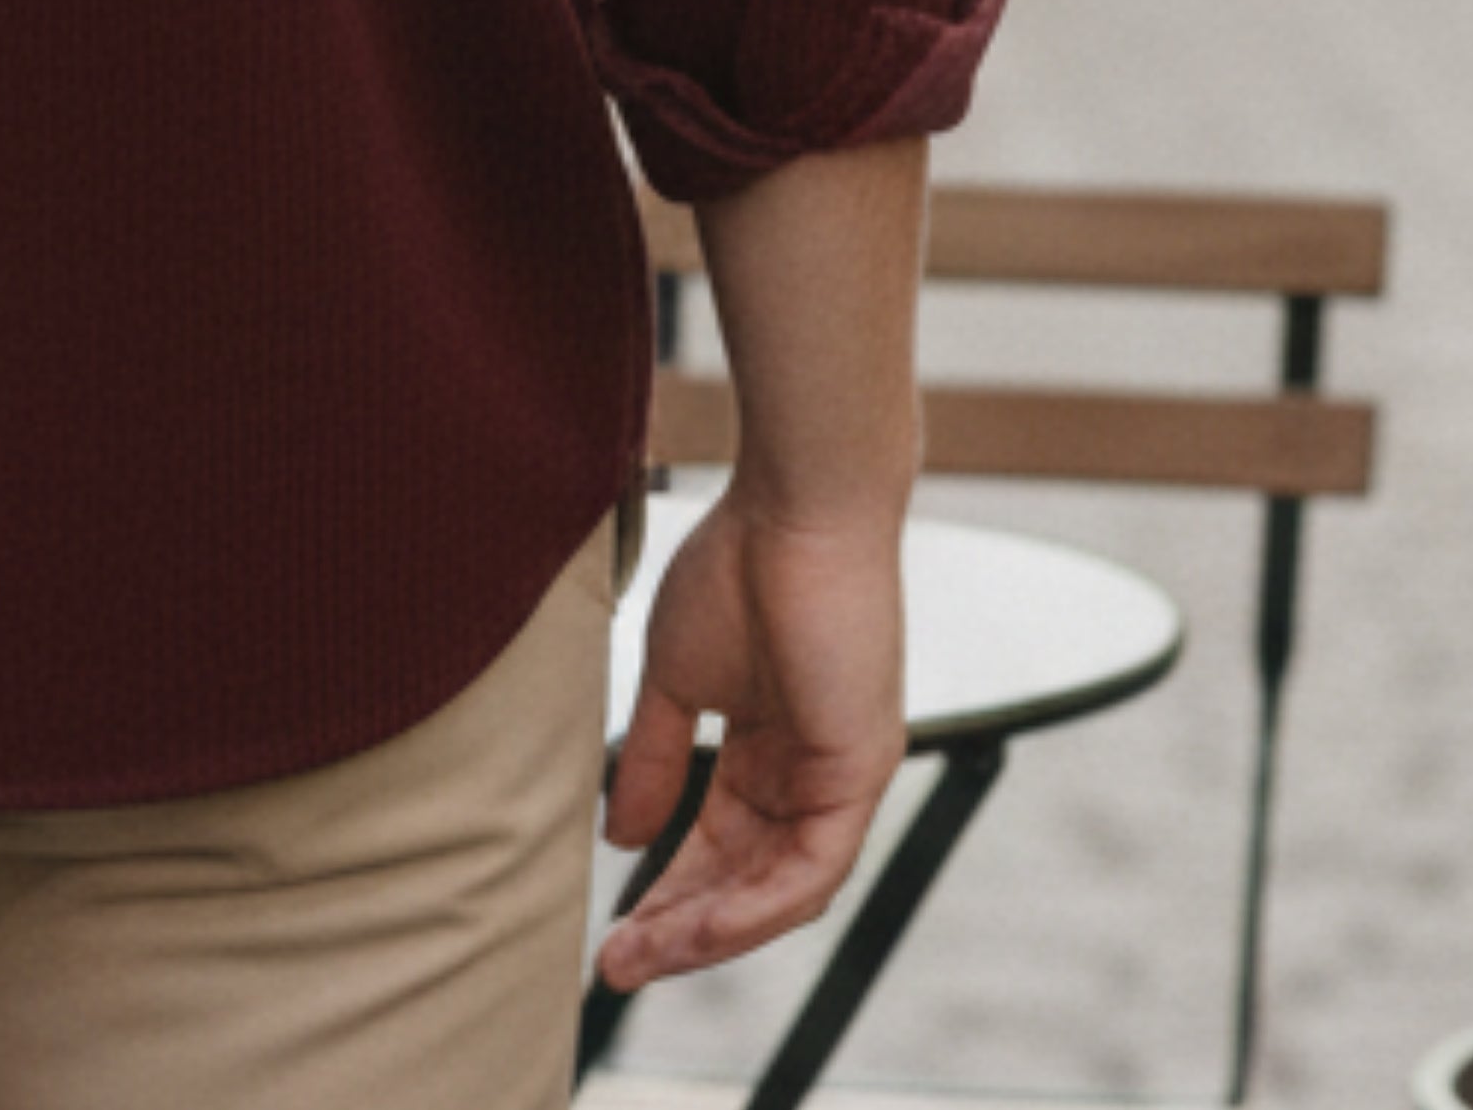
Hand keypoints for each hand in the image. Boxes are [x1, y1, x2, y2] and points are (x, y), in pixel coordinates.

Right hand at [597, 487, 905, 988]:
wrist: (793, 505)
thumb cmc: (736, 565)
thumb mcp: (676, 676)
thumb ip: (655, 757)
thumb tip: (623, 836)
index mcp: (771, 748)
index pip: (720, 844)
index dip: (667, 890)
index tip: (611, 930)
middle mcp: (812, 775)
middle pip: (746, 879)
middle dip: (679, 928)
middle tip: (616, 966)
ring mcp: (842, 777)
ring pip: (779, 889)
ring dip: (710, 931)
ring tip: (641, 955)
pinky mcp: (861, 772)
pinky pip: (812, 868)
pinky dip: (754, 904)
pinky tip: (700, 926)